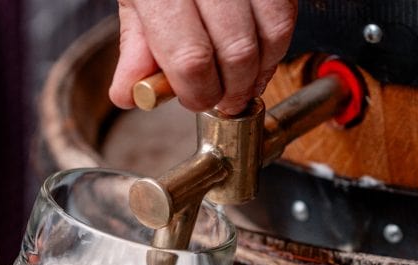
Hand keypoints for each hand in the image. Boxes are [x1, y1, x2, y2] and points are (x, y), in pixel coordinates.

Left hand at [109, 0, 296, 114]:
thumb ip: (136, 45)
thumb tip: (130, 94)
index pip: (190, 58)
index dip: (199, 93)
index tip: (198, 101)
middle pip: (237, 51)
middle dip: (234, 89)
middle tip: (224, 99)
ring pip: (273, 31)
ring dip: (263, 68)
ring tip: (246, 80)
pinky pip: (287, 10)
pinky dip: (278, 40)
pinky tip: (261, 49)